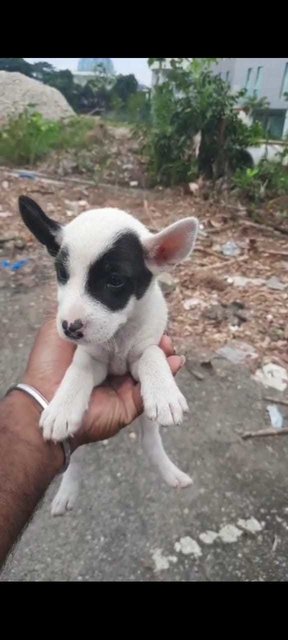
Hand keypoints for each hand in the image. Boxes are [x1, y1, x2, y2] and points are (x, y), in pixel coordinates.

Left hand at [23, 317, 184, 447]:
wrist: (43, 400)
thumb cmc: (48, 365)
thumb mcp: (60, 329)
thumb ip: (78, 314)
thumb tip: (88, 293)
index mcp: (101, 351)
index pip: (129, 337)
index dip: (142, 328)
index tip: (152, 316)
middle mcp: (115, 367)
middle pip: (144, 353)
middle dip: (159, 343)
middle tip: (164, 336)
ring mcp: (124, 385)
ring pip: (153, 370)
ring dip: (165, 357)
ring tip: (169, 347)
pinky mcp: (132, 403)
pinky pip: (153, 391)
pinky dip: (167, 380)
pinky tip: (176, 362)